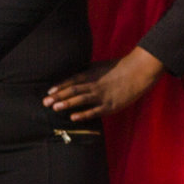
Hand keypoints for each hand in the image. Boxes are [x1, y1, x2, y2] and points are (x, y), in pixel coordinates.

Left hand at [45, 48, 164, 122]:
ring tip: (54, 108)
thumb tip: (71, 72)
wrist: (139, 72)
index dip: (59, 86)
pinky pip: (95, 111)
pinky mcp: (111, 105)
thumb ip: (85, 70)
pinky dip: (83, 114)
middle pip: (73, 90)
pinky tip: (73, 117)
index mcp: (91, 74)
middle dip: (58, 96)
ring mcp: (102, 95)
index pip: (72, 81)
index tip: (48, 91)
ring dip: (67, 103)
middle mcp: (94, 84)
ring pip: (81, 100)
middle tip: (45, 102)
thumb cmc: (118, 68)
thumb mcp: (99, 66)